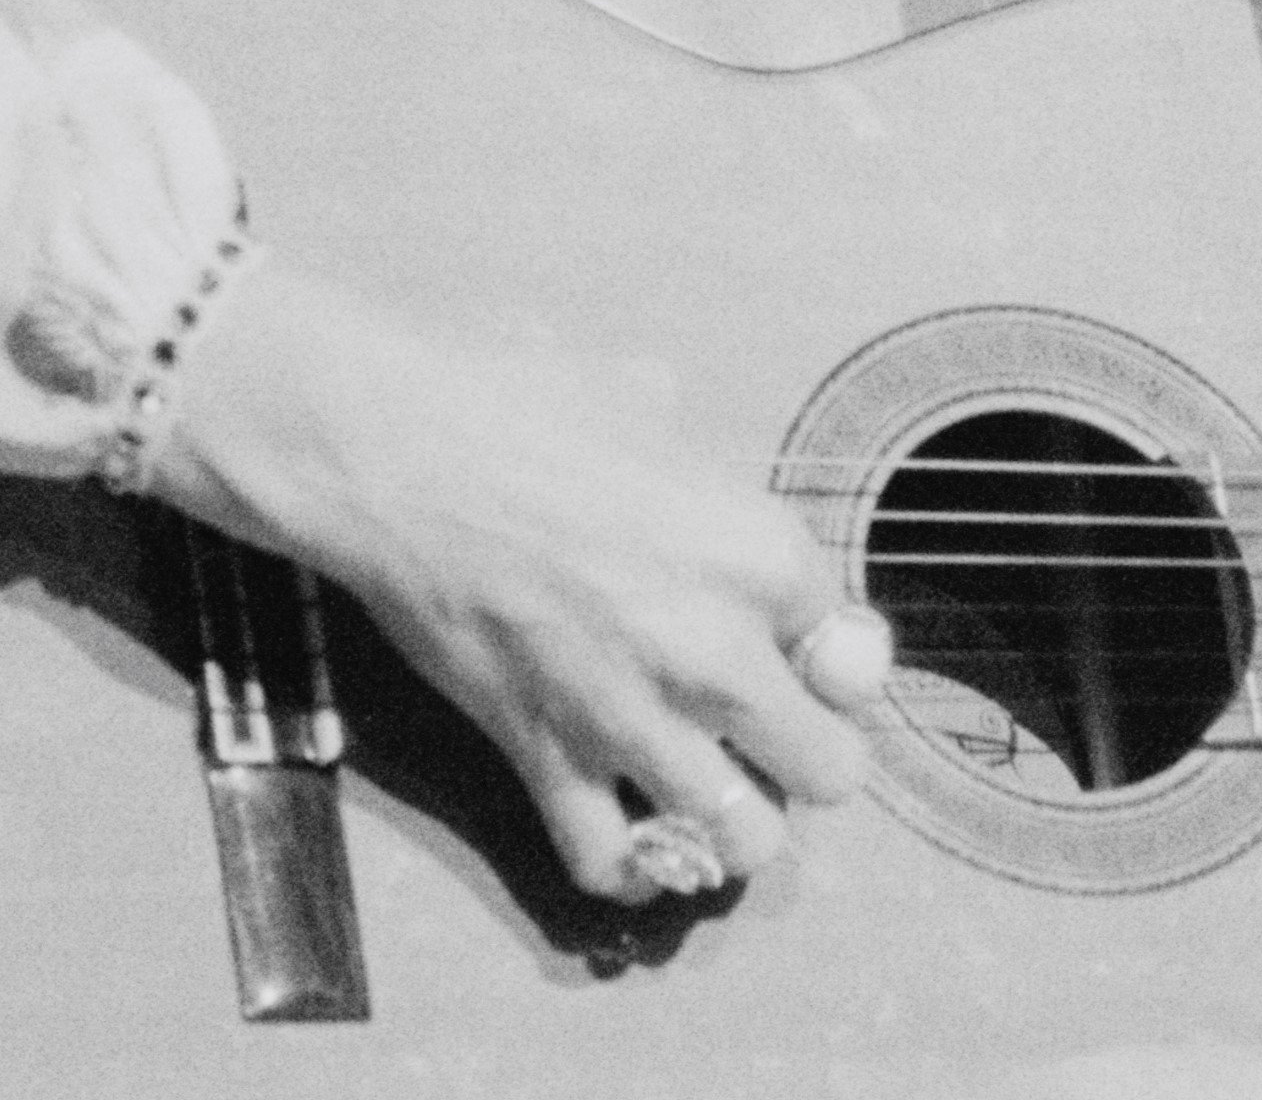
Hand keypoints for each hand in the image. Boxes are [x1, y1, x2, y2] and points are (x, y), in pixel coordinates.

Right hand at [147, 259, 892, 903]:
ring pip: (745, 843)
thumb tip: (688, 454)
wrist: (401, 451)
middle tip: (769, 730)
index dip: (832, 656)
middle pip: (831, 770)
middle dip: (809, 754)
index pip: (860, 653)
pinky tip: (633, 826)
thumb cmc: (521, 401)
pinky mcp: (546, 758)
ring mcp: (631, 719)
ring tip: (708, 783)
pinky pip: (614, 862)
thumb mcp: (645, 398)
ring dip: (733, 820)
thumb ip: (697, 456)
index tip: (801, 650)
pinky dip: (632, 863)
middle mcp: (716, 651)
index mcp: (760, 552)